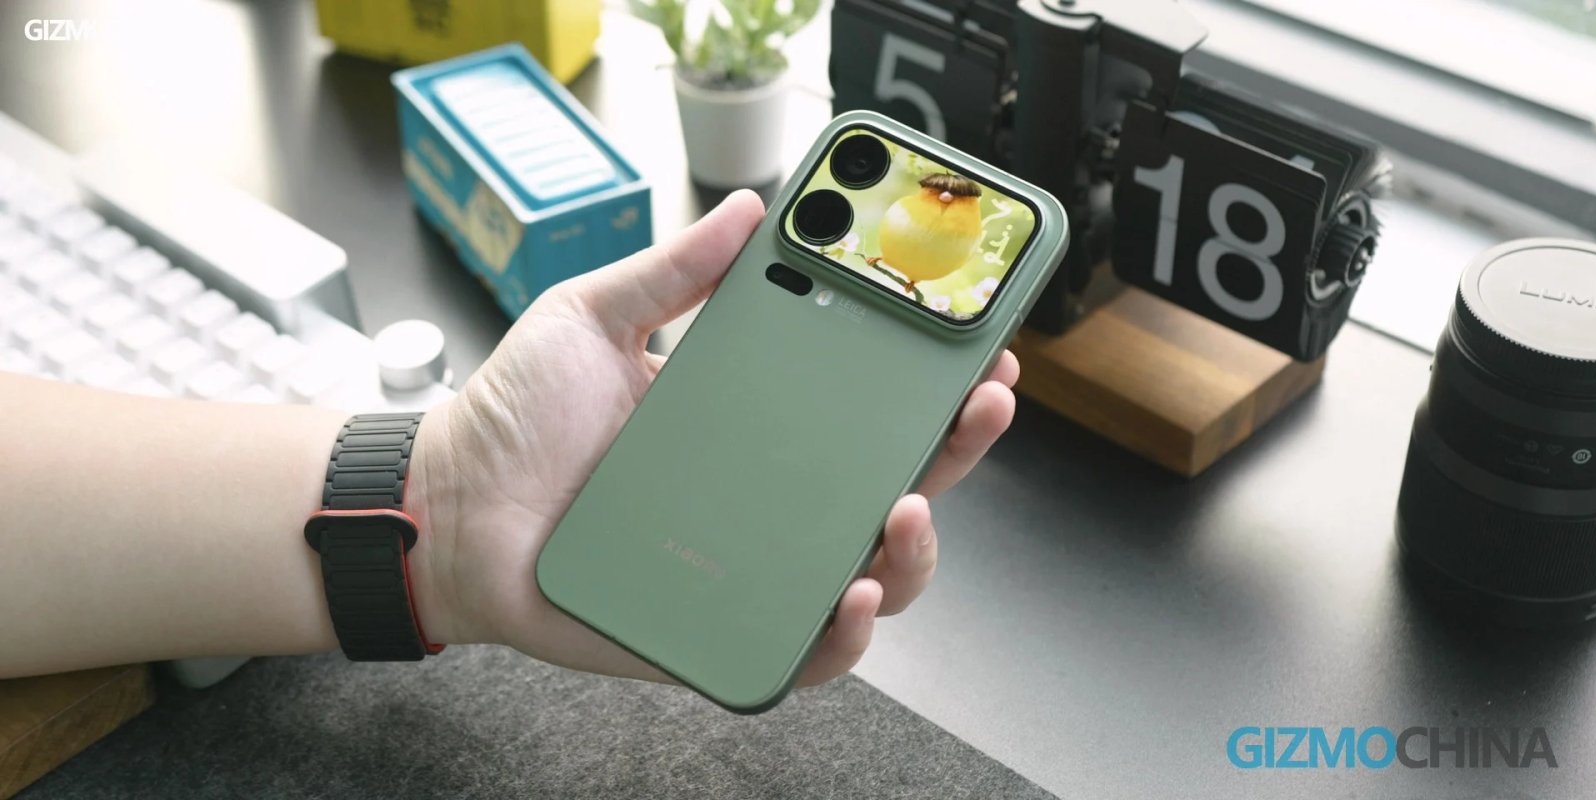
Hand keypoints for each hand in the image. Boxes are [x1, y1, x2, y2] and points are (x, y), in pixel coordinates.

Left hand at [407, 190, 1018, 686]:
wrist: (447, 507)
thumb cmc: (516, 422)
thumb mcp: (592, 319)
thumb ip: (671, 271)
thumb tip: (746, 209)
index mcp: (752, 426)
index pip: (865, 407)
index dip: (931, 381)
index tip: (978, 343)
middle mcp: (767, 501)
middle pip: (893, 485)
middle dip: (955, 449)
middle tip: (978, 404)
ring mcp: (749, 570)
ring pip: (871, 576)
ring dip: (915, 549)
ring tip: (908, 509)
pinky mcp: (716, 637)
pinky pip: (802, 654)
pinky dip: (840, 635)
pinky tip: (850, 593)